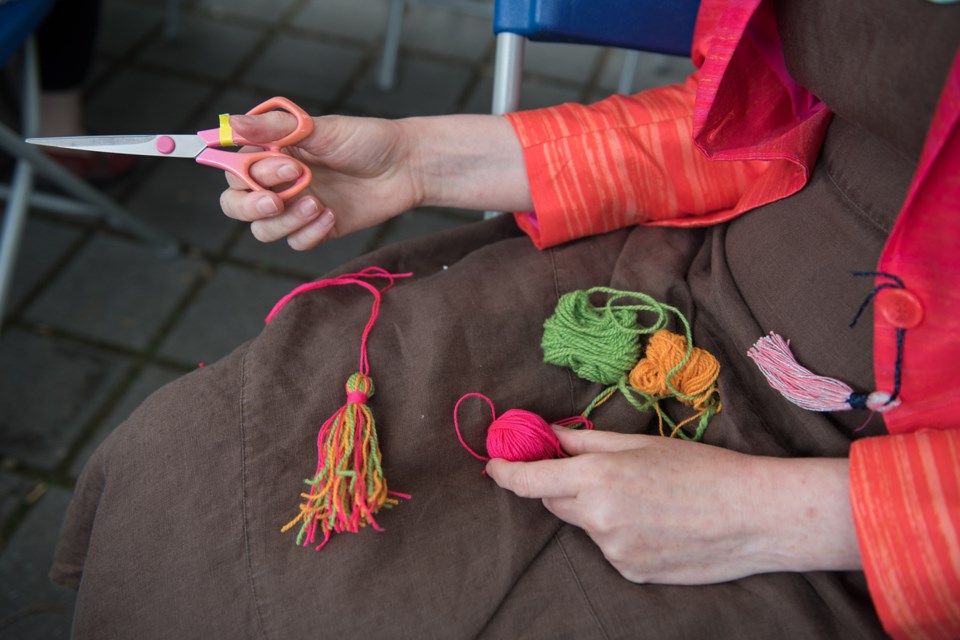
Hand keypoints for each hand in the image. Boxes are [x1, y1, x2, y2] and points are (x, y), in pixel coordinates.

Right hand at [220, 112, 419, 249]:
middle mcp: (278, 182)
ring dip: (286, 221)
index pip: (234, 171)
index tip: (286, 166)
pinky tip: (332, 216)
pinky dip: (310, 233)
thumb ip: (275, 128)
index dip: (250, 174)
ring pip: (264, 230)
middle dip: (251, 207)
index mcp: (272, 153)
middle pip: (236, 206)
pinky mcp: (317, 229)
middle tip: (276, 202)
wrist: (405, 167)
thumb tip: (231, 124)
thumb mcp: (320, 127)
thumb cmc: (364, 140)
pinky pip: (296, 243)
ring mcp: (296, 207)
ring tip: (318, 204)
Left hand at [487, 428, 861, 584]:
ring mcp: (613, 549)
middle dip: (562, 485)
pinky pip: (609, 546)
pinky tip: (655, 523)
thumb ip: (587, 440)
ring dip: (595, 509)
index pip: (530, 481)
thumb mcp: (641, 443)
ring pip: (583, 524)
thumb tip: (550, 435)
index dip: (506, 473)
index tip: (494, 466)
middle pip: (554, 502)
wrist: (753, 516)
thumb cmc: (701, 469)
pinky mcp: (629, 571)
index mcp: (598, 476)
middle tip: (597, 471)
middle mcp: (598, 517)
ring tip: (644, 498)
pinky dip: (619, 532)